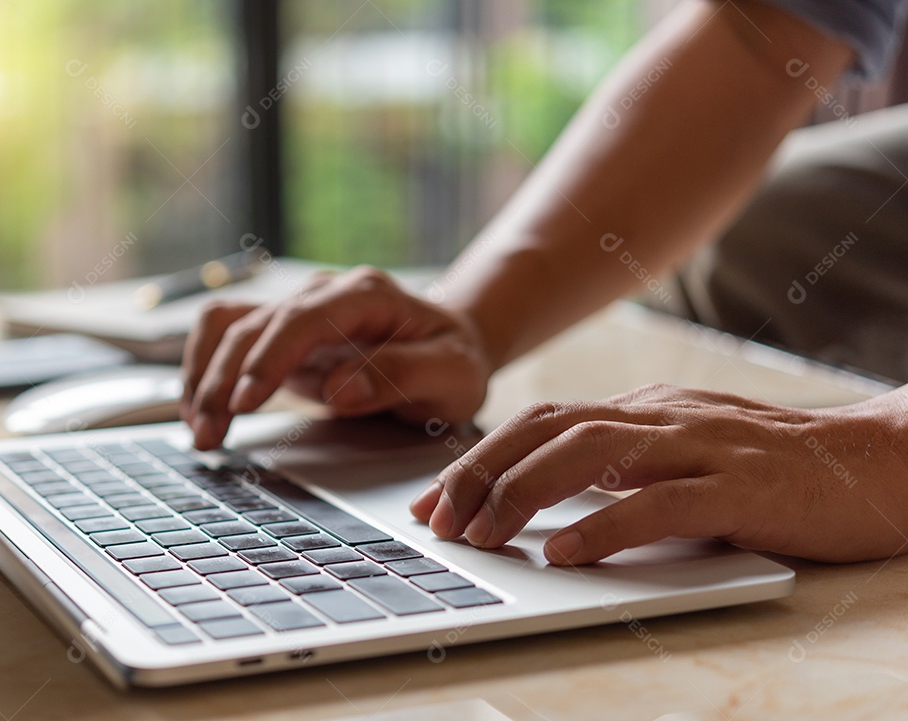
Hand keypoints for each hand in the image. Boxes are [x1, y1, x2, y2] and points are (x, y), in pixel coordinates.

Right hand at [181, 266, 491, 449]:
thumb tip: (340, 390)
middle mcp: (324, 293)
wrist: (450, 345)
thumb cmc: (453, 360)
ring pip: (228, 326)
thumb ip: (401, 375)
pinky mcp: (281, 333)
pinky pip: (226, 335)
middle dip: (222, 380)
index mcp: (367, 295)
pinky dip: (205, 368)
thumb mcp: (452, 374)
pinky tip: (202, 409)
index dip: (268, 358)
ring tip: (200, 430)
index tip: (245, 400)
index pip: (303, 318)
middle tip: (210, 436)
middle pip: (254, 324)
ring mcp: (298, 310)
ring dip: (204, 375)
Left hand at [410, 383, 907, 564]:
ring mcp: (701, 446)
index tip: (432, 500)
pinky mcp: (741, 488)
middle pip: (547, 429)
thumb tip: (545, 499)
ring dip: (524, 495)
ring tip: (484, 537)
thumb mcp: (679, 454)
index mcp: (640, 410)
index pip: (538, 420)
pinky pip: (662, 503)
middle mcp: (659, 417)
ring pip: (590, 453)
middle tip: (439, 523)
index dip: (476, 457)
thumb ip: (619, 466)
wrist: (874, 462)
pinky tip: (568, 552)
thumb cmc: (769, 468)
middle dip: (480, 474)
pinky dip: (607, 526)